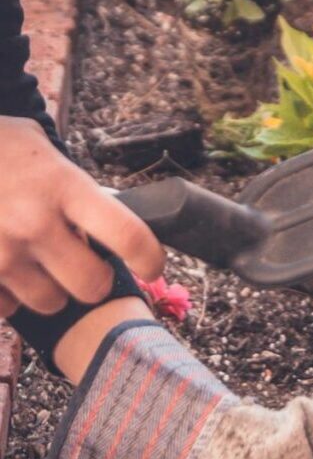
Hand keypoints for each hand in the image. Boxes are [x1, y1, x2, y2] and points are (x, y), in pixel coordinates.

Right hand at [0, 116, 164, 315]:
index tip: (152, 265)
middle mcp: (34, 223)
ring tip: (36, 259)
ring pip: (51, 303)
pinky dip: (10, 294)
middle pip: (92, 285)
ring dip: (51, 289)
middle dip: (93, 278)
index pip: (128, 235)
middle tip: (83, 262)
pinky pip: (8, 307)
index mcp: (63, 185)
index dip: (150, 258)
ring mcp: (0, 253)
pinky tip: (5, 265)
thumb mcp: (42, 151)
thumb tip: (110, 225)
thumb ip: (76, 189)